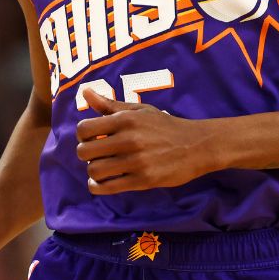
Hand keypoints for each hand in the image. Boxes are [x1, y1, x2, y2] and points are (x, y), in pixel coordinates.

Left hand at [75, 88, 214, 194]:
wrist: (196, 145)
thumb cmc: (164, 126)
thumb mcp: (139, 110)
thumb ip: (110, 105)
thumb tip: (85, 92)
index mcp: (126, 119)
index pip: (84, 129)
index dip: (82, 135)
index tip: (90, 138)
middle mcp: (129, 139)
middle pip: (85, 151)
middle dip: (85, 154)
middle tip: (95, 154)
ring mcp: (136, 161)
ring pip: (95, 170)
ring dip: (92, 171)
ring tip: (100, 168)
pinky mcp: (143, 180)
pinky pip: (108, 187)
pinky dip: (97, 187)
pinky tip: (100, 183)